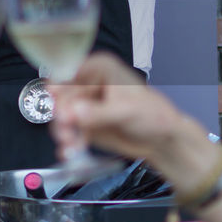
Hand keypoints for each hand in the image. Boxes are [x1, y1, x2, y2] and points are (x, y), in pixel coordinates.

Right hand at [49, 53, 215, 186]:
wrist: (161, 139)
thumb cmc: (152, 114)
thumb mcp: (125, 111)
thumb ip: (98, 113)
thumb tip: (74, 112)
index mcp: (99, 69)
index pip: (69, 73)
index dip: (61, 90)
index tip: (61, 108)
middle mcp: (88, 84)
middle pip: (62, 98)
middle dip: (61, 116)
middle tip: (66, 131)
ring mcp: (84, 105)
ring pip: (62, 116)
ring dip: (63, 132)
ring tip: (70, 145)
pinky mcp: (83, 123)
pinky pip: (68, 132)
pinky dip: (68, 142)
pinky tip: (70, 152)